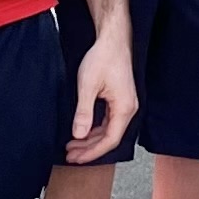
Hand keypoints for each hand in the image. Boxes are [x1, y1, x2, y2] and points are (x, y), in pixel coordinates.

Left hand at [65, 12, 137, 162]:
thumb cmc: (103, 57)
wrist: (112, 39)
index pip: (110, 140)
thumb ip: (84, 112)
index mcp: (124, 108)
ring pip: (109, 130)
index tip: (76, 158)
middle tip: (70, 155)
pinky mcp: (120, 99)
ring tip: (72, 145)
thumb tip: (79, 135)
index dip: (92, 152)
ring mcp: (125, 104)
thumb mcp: (88, 86)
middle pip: (110, 138)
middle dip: (89, 148)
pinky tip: (82, 131)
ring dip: (91, 139)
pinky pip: (109, 121)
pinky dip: (95, 128)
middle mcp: (129, 109)